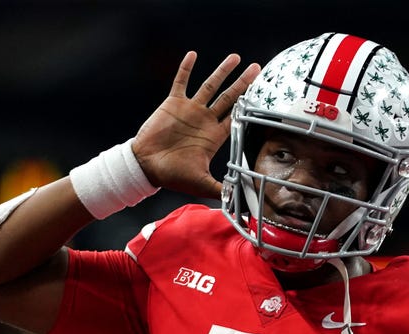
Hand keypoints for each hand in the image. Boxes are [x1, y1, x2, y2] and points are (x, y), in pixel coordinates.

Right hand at [132, 52, 259, 199]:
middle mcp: (205, 120)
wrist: (146, 166)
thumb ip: (221, 189)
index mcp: (214, 136)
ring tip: (235, 57)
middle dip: (243, 83)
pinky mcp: (173, 103)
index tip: (262, 93)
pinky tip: (193, 55)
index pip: (237, 117)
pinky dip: (186, 68)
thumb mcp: (201, 183)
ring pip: (210, 86)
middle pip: (229, 97)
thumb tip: (240, 203)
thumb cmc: (172, 176)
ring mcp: (190, 110)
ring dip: (222, 71)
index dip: (249, 105)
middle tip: (257, 68)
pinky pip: (181, 82)